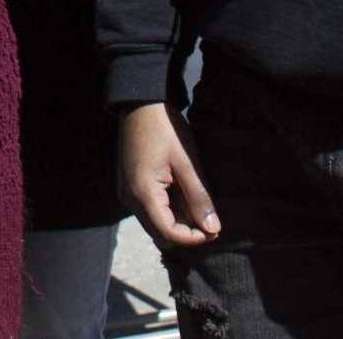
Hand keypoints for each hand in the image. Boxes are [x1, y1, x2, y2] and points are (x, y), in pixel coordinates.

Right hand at [118, 103, 219, 247]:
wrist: (139, 104)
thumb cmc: (165, 129)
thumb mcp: (187, 162)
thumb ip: (199, 197)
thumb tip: (212, 229)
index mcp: (143, 193)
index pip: (168, 233)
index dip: (193, 238)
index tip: (215, 230)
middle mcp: (130, 199)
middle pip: (160, 234)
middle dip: (186, 233)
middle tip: (210, 220)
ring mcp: (128, 193)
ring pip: (155, 224)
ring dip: (178, 222)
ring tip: (199, 205)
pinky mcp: (130, 187)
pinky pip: (150, 210)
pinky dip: (169, 211)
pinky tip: (185, 196)